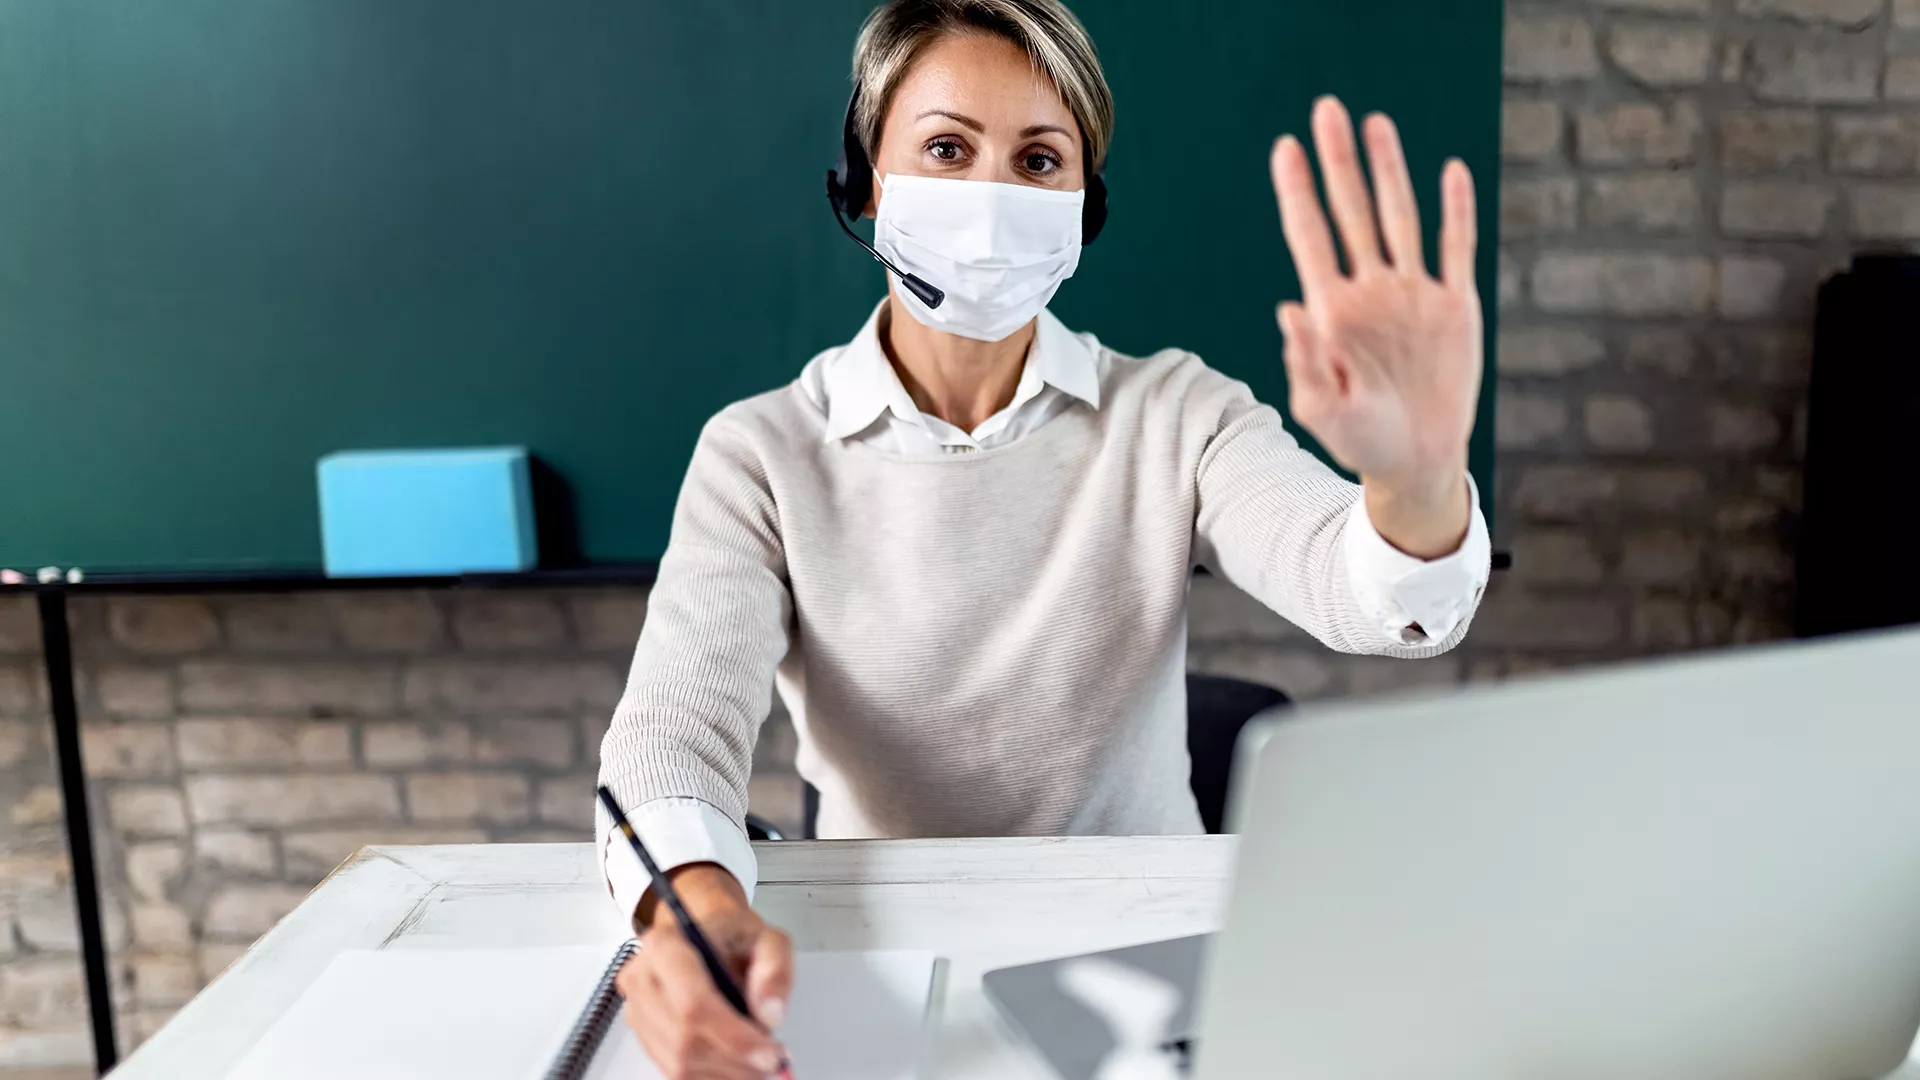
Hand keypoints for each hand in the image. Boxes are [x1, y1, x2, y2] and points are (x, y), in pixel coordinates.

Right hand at [618, 865, 792, 1079]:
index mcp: (664, 946)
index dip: (732, 1036)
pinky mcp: (644, 1038)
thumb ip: (775, 970)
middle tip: (773, 1060)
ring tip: (759, 1062)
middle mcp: (641, 980)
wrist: (709, 939)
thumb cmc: (734, 938)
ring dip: (726, 1072)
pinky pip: (676, 1072)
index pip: (693, 1004)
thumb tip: (769, 1015)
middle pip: (685, 1039)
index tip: (768, 1052)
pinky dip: (712, 1076)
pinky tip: (738, 1064)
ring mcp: (638, 1013)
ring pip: (679, 1062)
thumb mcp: (768, 940)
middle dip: (735, 1060)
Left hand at [1270, 97, 1480, 550]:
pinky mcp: (1454, 305)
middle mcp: (1370, 291)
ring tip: (1374, 123)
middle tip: (1326, 109)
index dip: (1298, 193)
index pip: (1310, 238)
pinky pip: (1455, 247)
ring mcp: (1412, 294)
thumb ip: (1307, 363)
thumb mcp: (1323, 411)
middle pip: (1351, 211)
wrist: (1416, 462)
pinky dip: (1454, 209)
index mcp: (1333, 311)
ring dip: (1388, 170)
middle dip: (1339, 162)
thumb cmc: (1361, 442)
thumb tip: (1290, 310)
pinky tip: (1448, 170)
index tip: (1284, 148)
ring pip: (1400, 216)